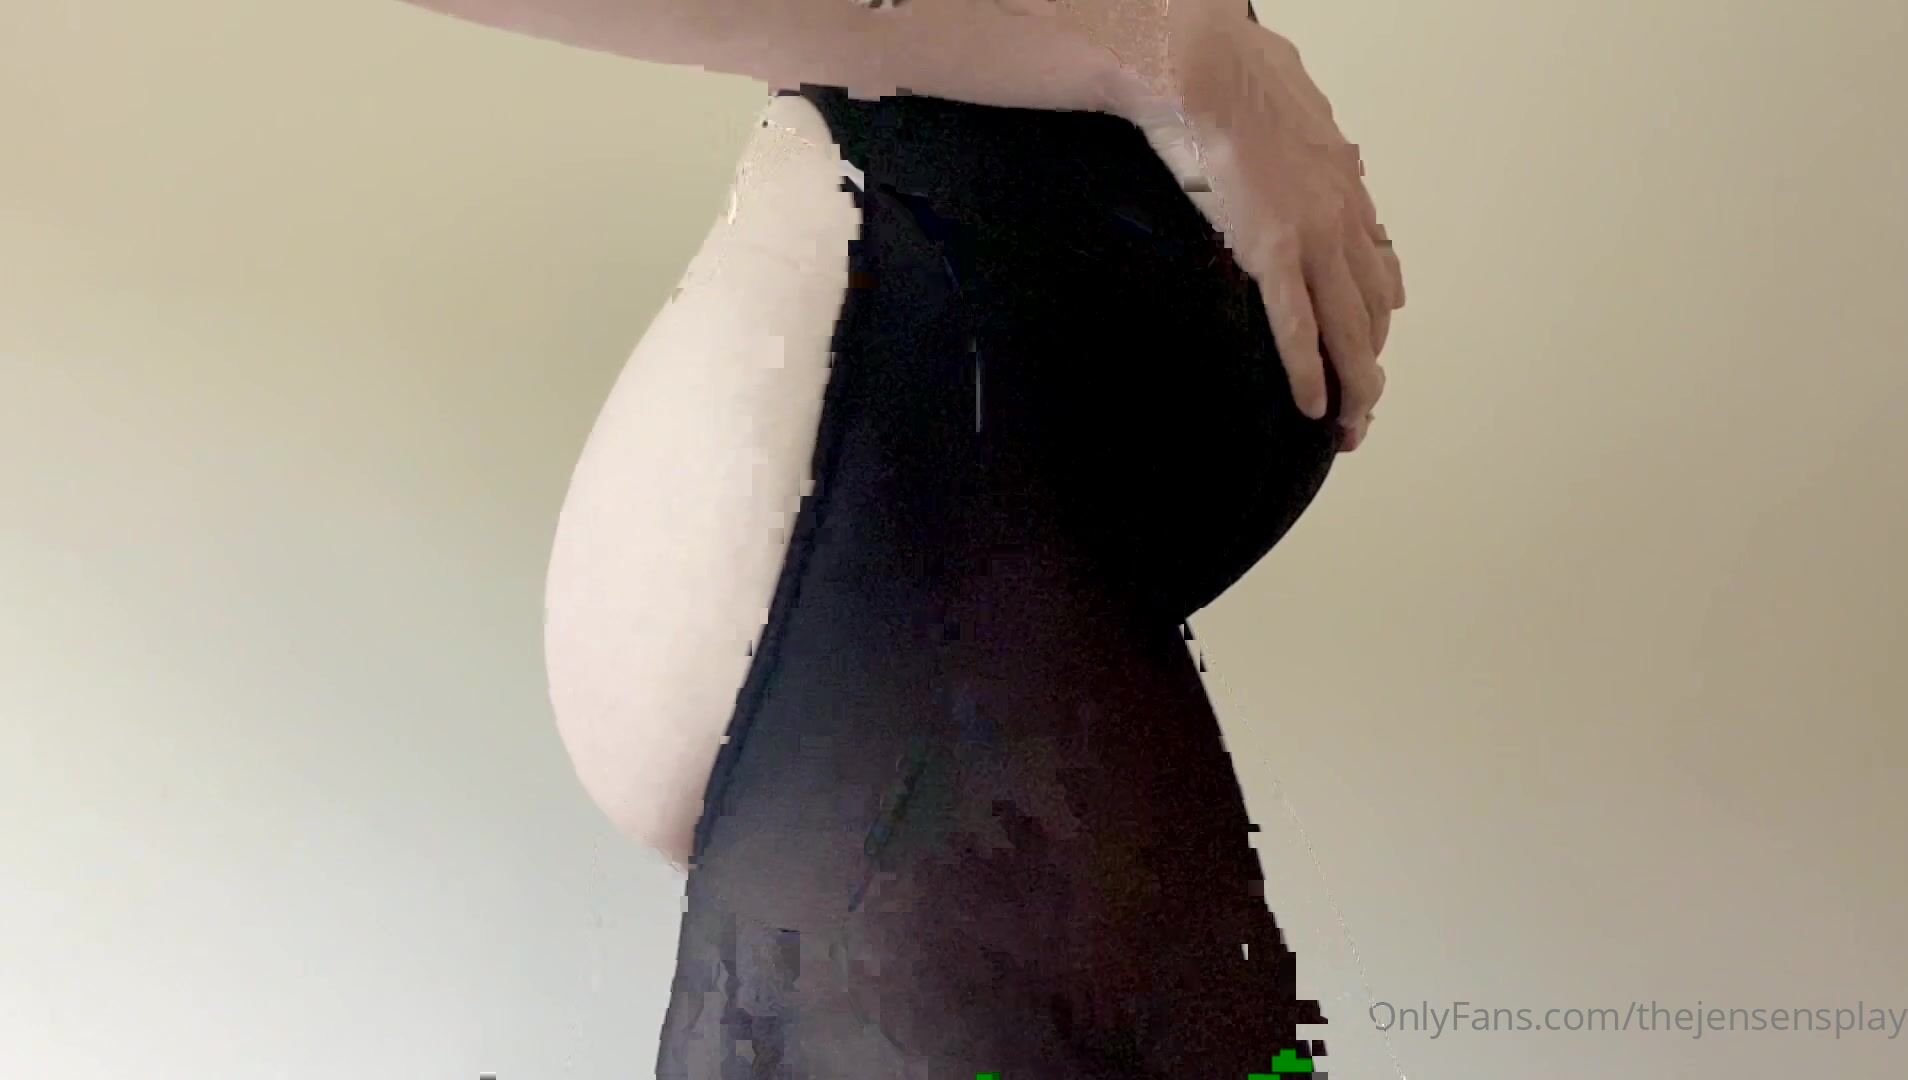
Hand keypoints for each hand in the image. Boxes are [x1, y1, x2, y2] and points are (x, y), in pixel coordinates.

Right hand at [1120, 16, 1403, 450]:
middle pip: (1373, 311)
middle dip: (1371, 368)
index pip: (1377, 265)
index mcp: (1344, 184)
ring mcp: (1312, 238)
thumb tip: (1318, 132)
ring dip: (1354, 388)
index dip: (1376, 314)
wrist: (1207, 71)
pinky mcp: (1273, 252)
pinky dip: (1310, 375)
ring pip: (1349, 330)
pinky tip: (1313, 408)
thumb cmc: (1235, 76)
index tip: (1371, 345)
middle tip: (1363, 411)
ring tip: (1348, 429)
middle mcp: (1342, 217)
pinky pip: (1298, 328)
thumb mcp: (1295, 102)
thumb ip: (1311, 134)